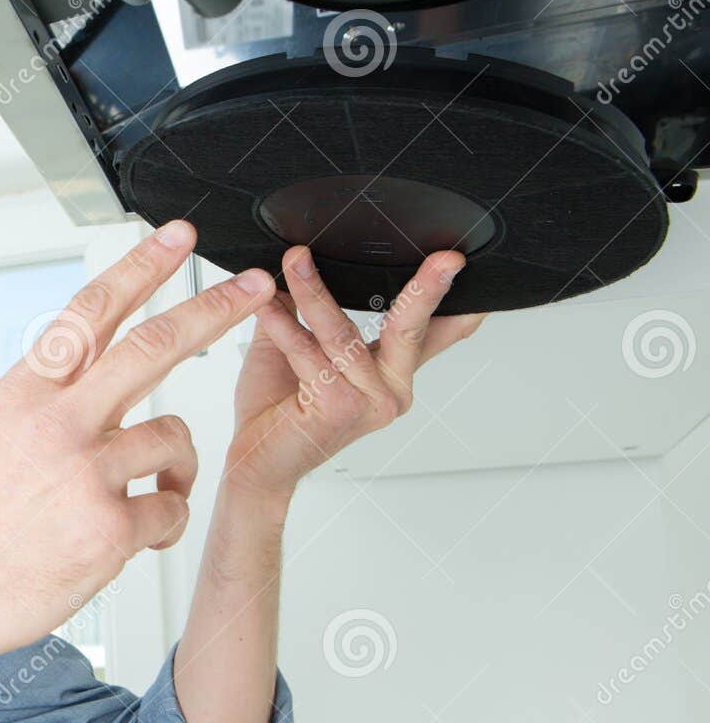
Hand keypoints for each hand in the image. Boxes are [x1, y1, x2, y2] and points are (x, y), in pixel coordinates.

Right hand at [0, 221, 279, 675]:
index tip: (178, 238)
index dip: (141, 268)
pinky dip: (165, 524)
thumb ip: (39, 411)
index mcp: (23, 395)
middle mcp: (56, 422)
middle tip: (255, 287)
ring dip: (178, 466)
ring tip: (155, 493)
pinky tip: (133, 540)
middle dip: (213, 310)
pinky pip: (171, 510)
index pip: (90, 313)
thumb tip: (86, 392)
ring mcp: (84, 473)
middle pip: (153, 346)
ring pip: (175, 439)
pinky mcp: (107, 529)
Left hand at [223, 245, 487, 502]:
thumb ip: (306, 310)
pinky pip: (309, 353)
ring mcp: (369, 402)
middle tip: (445, 259)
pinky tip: (268, 305)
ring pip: (343, 332)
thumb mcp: (296, 347)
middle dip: (425, 289)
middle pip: (409, 328)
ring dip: (314, 291)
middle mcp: (389, 390)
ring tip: (296, 261)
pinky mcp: (340, 407)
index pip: (429, 334)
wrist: (255, 462)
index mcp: (387, 374)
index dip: (453, 305)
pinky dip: (284, 326)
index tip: (467, 268)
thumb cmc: (276, 410)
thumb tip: (304, 260)